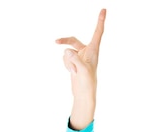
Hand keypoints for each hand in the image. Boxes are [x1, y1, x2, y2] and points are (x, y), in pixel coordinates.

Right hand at [55, 9, 105, 129]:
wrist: (83, 94)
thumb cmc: (87, 83)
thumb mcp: (82, 71)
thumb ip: (75, 59)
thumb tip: (67, 51)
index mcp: (94, 51)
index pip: (98, 33)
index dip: (100, 21)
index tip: (104, 10)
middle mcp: (87, 52)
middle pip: (73, 40)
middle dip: (64, 41)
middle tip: (55, 41)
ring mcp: (80, 57)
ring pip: (66, 51)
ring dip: (67, 62)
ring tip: (74, 72)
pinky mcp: (74, 62)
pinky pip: (64, 58)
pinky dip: (66, 65)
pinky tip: (72, 72)